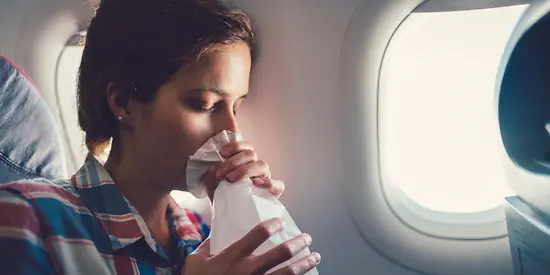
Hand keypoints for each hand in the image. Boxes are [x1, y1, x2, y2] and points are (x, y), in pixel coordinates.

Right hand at [182, 218, 320, 274]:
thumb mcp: (195, 261)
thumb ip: (208, 245)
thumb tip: (216, 232)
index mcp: (233, 256)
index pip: (259, 233)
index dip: (273, 225)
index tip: (281, 222)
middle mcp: (249, 269)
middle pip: (281, 252)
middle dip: (298, 243)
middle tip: (307, 238)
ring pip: (289, 273)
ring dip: (305, 264)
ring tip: (315, 257)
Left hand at [203, 141, 284, 198]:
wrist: (231, 217)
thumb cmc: (223, 197)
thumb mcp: (212, 188)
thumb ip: (210, 178)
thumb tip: (212, 168)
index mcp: (244, 162)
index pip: (244, 146)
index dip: (235, 146)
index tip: (221, 153)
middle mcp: (256, 167)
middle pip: (251, 154)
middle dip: (233, 162)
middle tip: (221, 174)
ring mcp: (265, 179)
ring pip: (262, 165)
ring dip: (245, 170)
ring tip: (230, 180)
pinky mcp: (273, 193)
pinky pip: (278, 185)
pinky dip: (269, 183)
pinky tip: (255, 184)